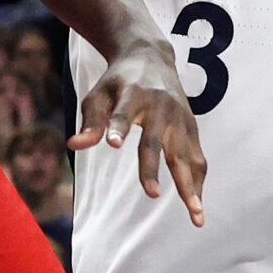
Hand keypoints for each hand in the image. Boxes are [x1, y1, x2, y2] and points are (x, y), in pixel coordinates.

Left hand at [70, 41, 206, 226]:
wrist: (152, 57)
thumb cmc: (118, 82)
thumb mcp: (99, 94)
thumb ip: (90, 121)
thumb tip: (73, 145)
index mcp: (132, 95)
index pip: (122, 113)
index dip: (118, 127)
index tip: (113, 143)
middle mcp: (159, 107)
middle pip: (155, 141)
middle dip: (153, 168)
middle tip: (152, 194)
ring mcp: (179, 118)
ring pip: (184, 155)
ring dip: (190, 186)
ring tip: (196, 215)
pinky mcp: (192, 127)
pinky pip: (197, 158)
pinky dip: (199, 181)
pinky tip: (198, 205)